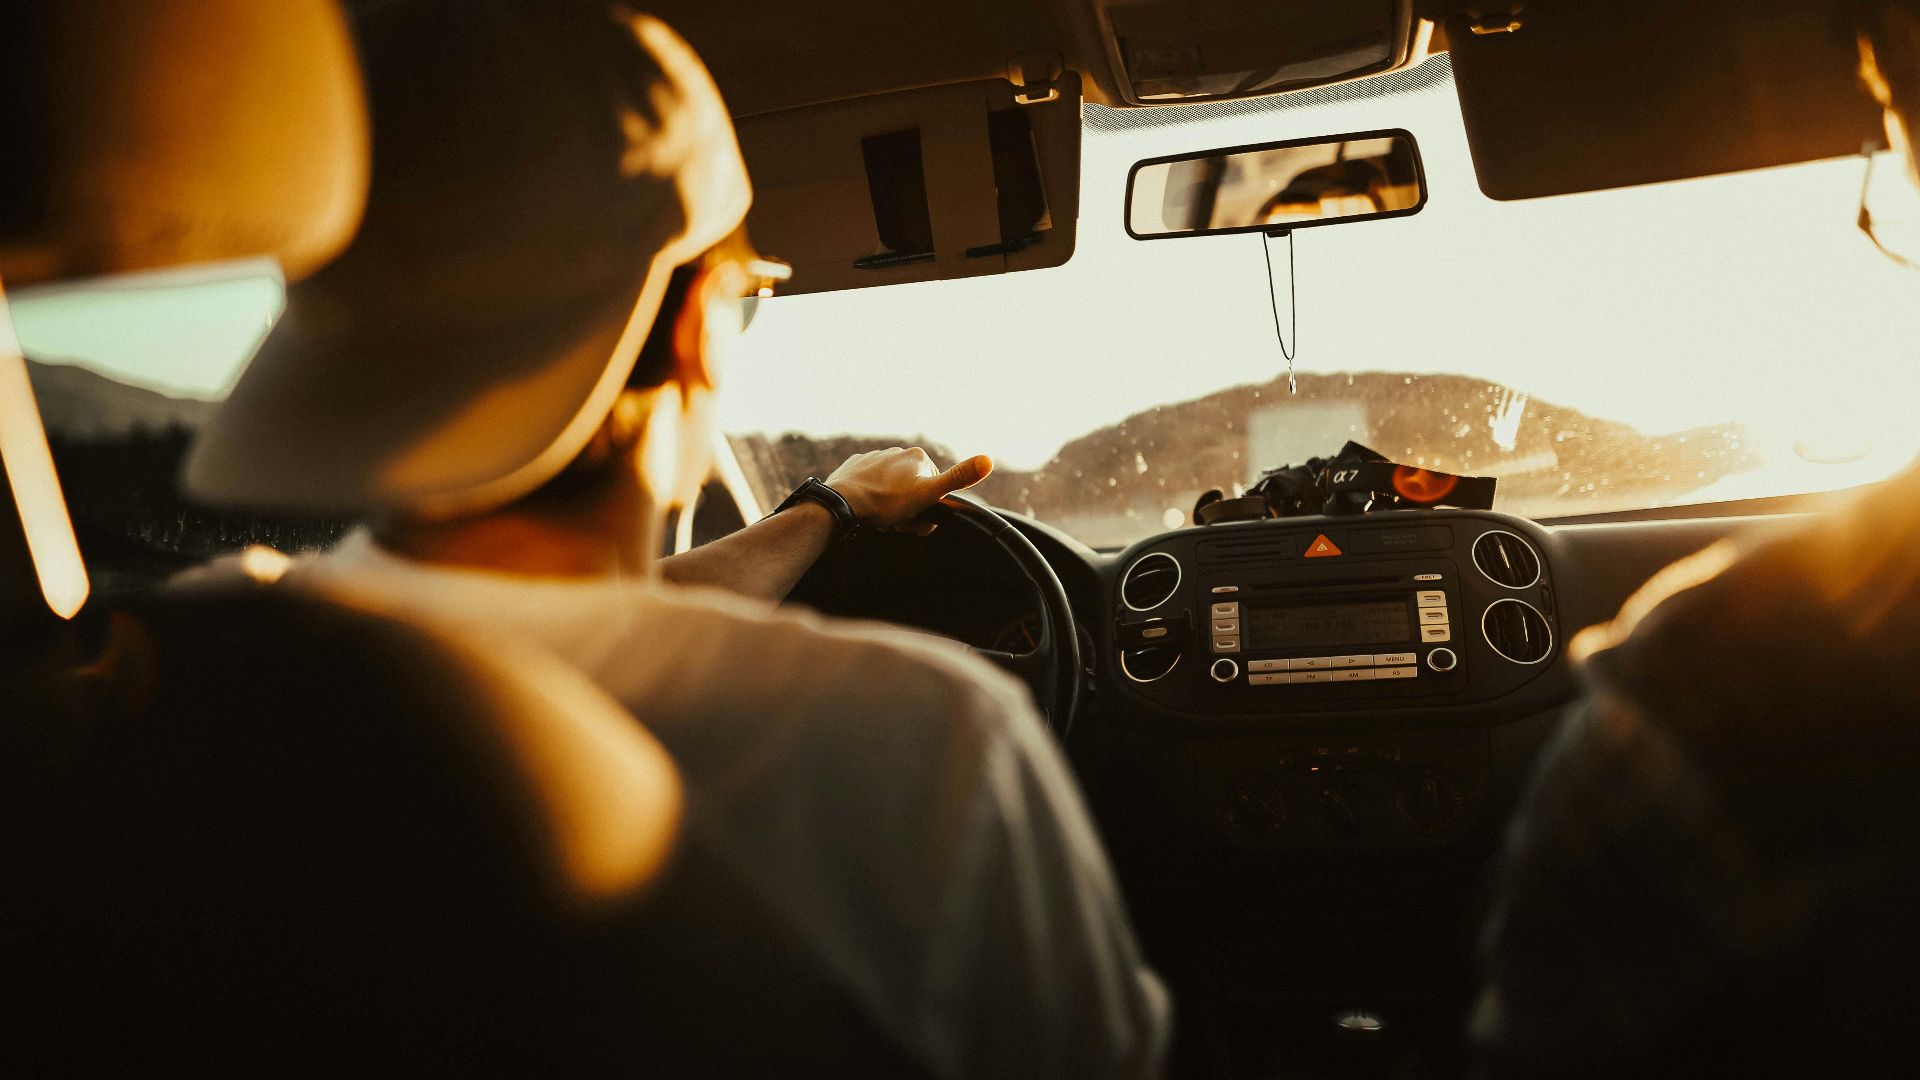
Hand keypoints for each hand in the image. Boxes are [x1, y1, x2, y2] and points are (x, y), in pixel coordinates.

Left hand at [824, 447, 992, 533]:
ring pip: (892, 488)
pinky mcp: (855, 466)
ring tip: (881, 519)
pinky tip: (867, 509)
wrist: (843, 501)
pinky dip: (871, 498)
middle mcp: (897, 452)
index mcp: (918, 458)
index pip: (935, 489)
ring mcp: (875, 458)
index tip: (917, 520)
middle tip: (897, 524)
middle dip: (909, 510)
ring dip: (890, 507)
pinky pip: (870, 485)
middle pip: (913, 490)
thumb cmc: (886, 502)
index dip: (929, 509)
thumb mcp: (928, 494)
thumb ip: (958, 478)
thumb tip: (988, 460)